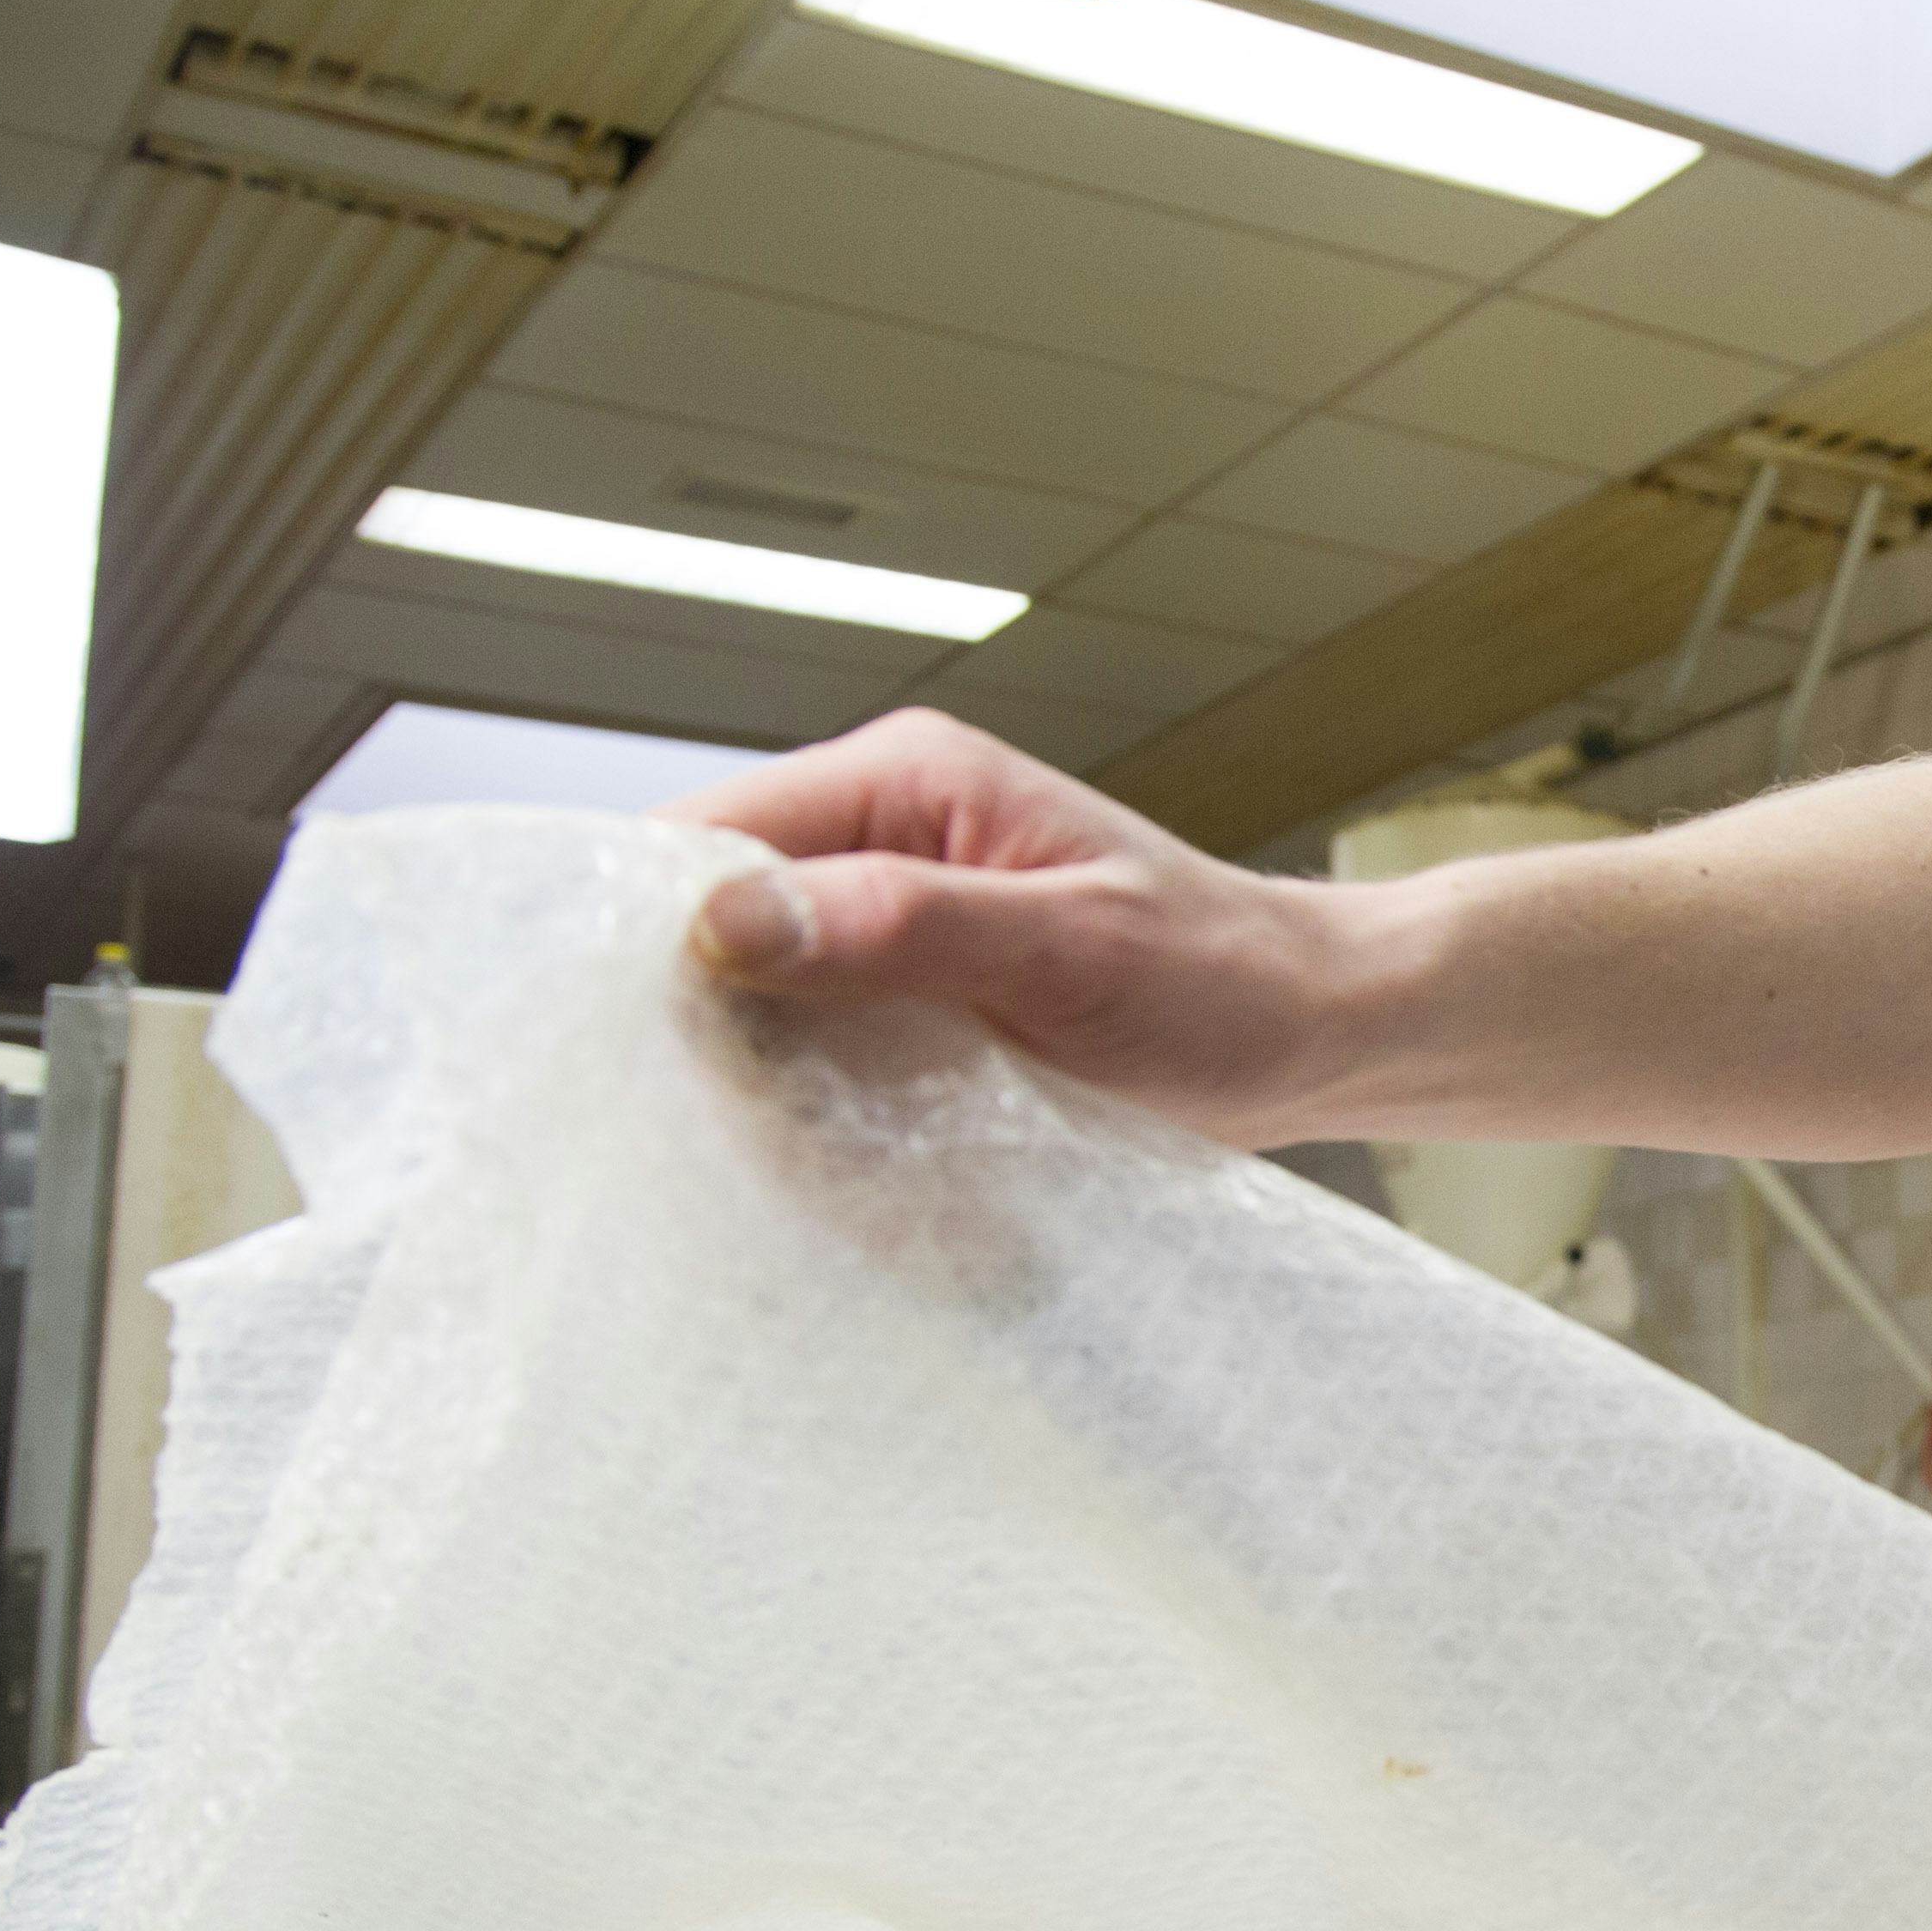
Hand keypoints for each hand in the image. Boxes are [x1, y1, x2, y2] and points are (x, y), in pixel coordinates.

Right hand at [663, 709, 1323, 1143]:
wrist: (1316, 1031)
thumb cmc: (1222, 982)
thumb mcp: (1070, 950)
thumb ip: (905, 925)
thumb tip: (726, 922)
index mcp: (907, 780)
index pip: (709, 833)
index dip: (645, 932)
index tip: (615, 1043)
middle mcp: (883, 832)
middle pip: (709, 910)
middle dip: (680, 1006)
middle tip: (662, 1120)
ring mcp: (892, 917)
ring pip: (749, 981)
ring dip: (734, 1058)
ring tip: (717, 1147)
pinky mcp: (912, 992)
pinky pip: (811, 1030)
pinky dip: (793, 1086)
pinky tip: (789, 1150)